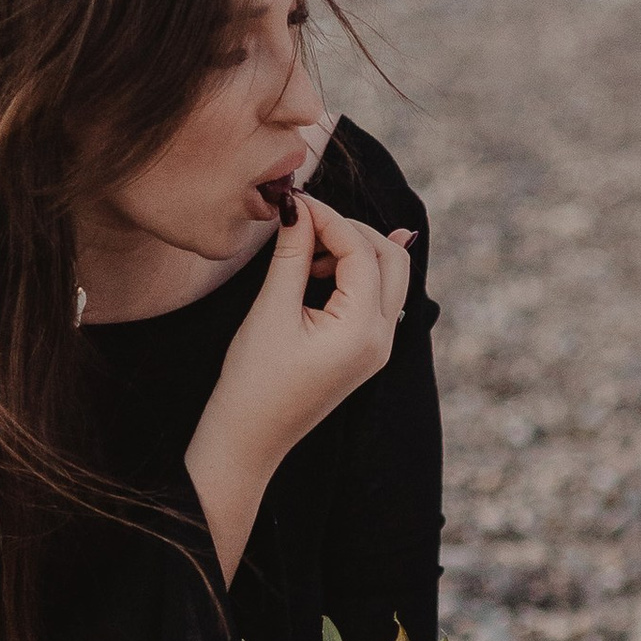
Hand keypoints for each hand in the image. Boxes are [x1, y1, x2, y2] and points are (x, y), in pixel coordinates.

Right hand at [185, 194, 412, 576]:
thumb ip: (291, 254)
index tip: (295, 199)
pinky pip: (376, 299)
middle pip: (391, 260)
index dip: (329, 218)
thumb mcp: (270, 310)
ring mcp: (379, 348)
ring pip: (388, 277)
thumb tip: (298, 206)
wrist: (248, 440)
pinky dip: (354, 275)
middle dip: (352, 231)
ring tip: (304, 251)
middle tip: (306, 221)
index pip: (362, 251)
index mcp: (363, 331)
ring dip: (354, 252)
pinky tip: (317, 270)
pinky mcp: (367, 352)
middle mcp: (383, 339)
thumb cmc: (252, 382)